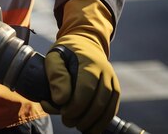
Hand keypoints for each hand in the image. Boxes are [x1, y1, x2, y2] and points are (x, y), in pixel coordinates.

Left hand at [41, 0, 119, 133]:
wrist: (84, 42)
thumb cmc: (65, 52)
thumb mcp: (54, 57)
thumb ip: (55, 75)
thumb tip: (60, 99)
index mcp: (89, 61)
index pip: (87, 88)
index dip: (75, 106)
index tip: (63, 112)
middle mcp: (105, 70)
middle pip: (99, 101)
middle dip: (83, 117)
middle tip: (67, 121)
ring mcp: (112, 80)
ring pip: (108, 108)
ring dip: (94, 122)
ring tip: (78, 126)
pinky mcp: (115, 88)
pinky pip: (113, 109)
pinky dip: (102, 121)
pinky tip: (91, 127)